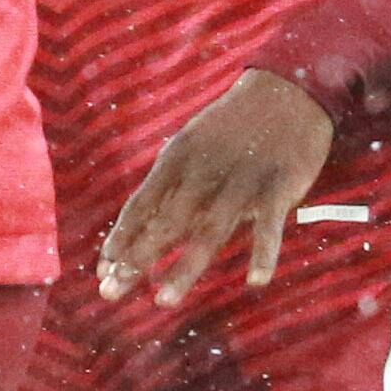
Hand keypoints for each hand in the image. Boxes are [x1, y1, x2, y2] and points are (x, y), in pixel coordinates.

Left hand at [95, 69, 337, 303]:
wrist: (288, 89)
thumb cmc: (233, 126)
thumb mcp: (192, 144)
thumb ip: (172, 185)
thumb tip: (144, 228)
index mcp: (177, 159)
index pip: (140, 205)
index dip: (120, 239)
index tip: (102, 270)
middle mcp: (203, 172)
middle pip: (165, 224)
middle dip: (137, 260)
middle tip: (110, 293)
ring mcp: (241, 181)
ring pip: (209, 231)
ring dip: (185, 268)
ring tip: (162, 301)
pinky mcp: (279, 186)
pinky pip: (270, 226)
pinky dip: (264, 253)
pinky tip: (255, 282)